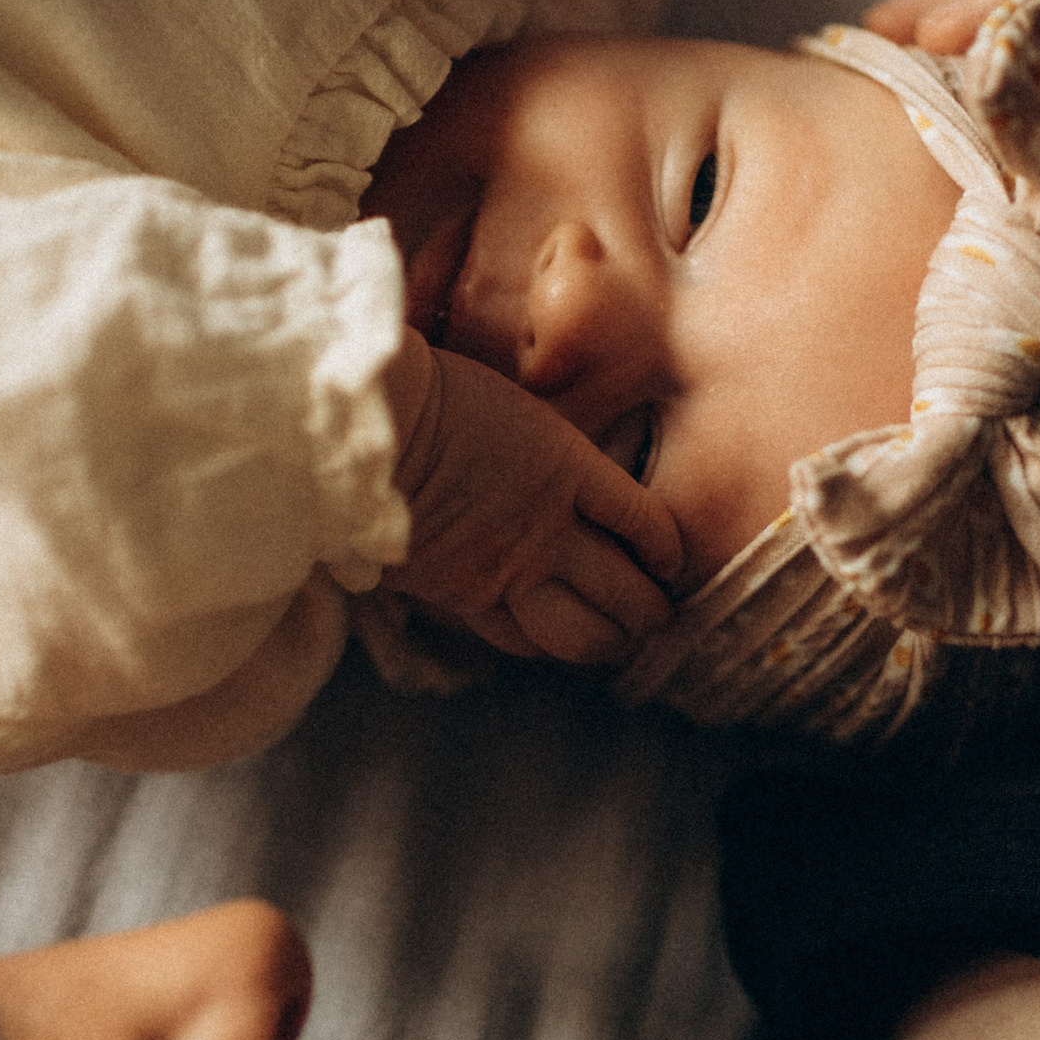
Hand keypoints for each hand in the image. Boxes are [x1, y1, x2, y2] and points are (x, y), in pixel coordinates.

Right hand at [382, 338, 682, 664]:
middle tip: (655, 616)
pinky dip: (542, 645)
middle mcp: (549, 527)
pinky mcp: (463, 595)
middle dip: (649, 610)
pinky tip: (550, 641)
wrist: (370, 426)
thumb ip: (549, 455)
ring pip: (581, 632)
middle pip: (625, 590)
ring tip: (615, 642)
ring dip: (606, 642)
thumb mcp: (516, 409)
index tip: (669, 561)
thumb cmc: (432, 395)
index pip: (644, 523)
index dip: (666, 550)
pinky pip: (519, 638)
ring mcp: (507, 567)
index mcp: (570, 468)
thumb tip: (567, 480)